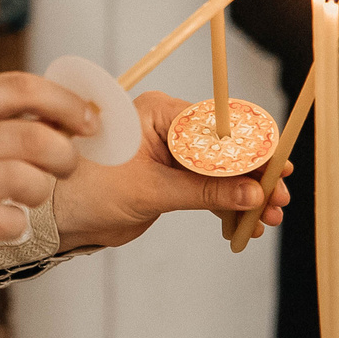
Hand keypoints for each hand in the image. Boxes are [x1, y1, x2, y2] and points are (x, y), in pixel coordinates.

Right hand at [0, 72, 90, 277]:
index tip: (86, 120)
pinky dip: (17, 223)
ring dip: (41, 191)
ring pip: (23, 182)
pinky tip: (8, 222)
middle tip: (65, 166)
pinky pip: (3, 223)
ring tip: (31, 196)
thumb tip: (50, 114)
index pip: (19, 89)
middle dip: (64, 154)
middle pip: (31, 138)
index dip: (64, 103)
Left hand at [54, 90, 286, 250]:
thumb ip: (203, 192)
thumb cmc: (89, 190)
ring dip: (245, 195)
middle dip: (254, 176)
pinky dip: (227, 207)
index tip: (278, 170)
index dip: (253, 149)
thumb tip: (252, 193)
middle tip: (280, 201)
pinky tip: (246, 225)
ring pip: (221, 173)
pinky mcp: (171, 180)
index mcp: (161, 112)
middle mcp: (169, 127)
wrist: (58, 218)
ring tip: (268, 220)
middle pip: (226, 149)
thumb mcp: (150, 191)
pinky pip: (208, 190)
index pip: (219, 125)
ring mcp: (172, 155)